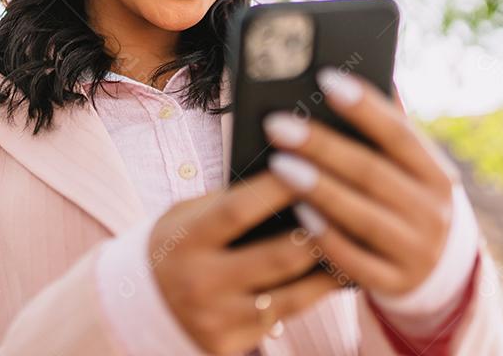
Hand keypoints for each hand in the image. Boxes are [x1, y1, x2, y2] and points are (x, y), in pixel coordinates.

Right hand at [148, 171, 344, 354]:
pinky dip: (316, 295)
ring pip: (292, 295)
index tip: (310, 164)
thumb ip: (227, 204)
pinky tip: (339, 275)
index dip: (276, 190)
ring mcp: (217, 318)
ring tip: (361, 242)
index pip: (236, 211)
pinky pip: (286, 318)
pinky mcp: (229, 345)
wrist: (141, 302)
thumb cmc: (176, 244)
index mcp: (185, 241)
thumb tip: (285, 181)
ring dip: (330, 268)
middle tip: (352, 206)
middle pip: (276, 257)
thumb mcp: (186, 216)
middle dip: (319, 231)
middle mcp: (200, 282)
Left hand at [262, 68, 457, 297]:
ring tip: (277, 163)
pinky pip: (354, 262)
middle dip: (322, 146)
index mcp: (436, 172)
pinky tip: (297, 214)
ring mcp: (416, 251)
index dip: (364, 107)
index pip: (400, 134)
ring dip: (318, 189)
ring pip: (362, 216)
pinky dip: (326, 238)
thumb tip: (350, 68)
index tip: (324, 78)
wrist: (437, 270)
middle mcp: (433, 211)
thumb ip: (384, 127)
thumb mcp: (406, 167)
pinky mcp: (394, 283)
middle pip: (372, 173)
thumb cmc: (402, 196)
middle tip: (276, 123)